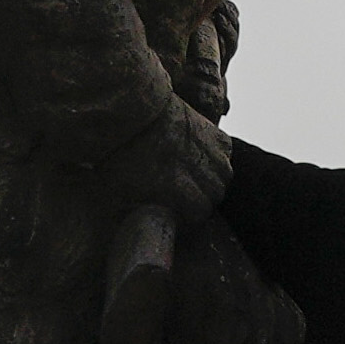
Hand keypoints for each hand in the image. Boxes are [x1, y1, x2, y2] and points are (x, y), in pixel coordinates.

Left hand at [116, 109, 231, 217]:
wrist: (130, 113)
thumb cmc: (119, 154)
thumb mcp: (118, 193)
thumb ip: (134, 215)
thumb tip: (136, 230)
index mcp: (180, 193)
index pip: (200, 214)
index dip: (188, 217)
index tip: (176, 214)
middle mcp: (203, 175)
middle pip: (216, 196)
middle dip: (201, 200)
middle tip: (183, 196)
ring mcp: (212, 154)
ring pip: (225, 176)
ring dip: (213, 180)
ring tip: (195, 178)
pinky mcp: (215, 135)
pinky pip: (226, 154)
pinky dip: (218, 158)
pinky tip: (201, 158)